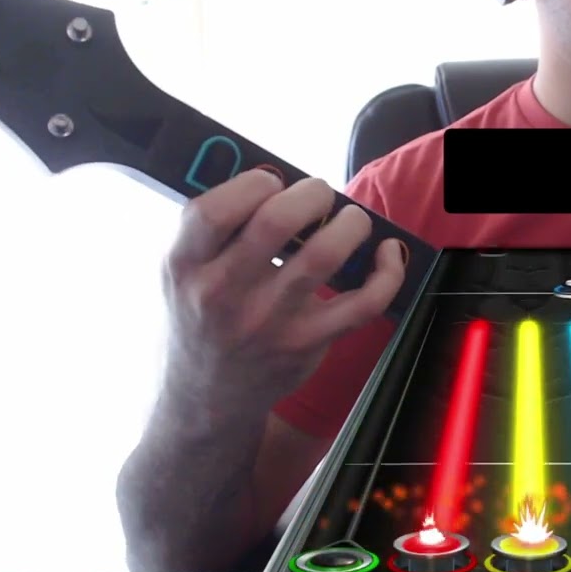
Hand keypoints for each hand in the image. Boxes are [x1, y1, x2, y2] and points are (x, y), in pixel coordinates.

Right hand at [162, 170, 406, 411]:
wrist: (206, 396)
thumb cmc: (201, 316)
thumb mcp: (182, 271)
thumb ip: (213, 227)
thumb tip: (270, 175)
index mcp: (184, 265)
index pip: (213, 210)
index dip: (253, 183)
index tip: (272, 182)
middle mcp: (223, 294)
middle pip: (277, 222)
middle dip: (311, 193)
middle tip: (318, 195)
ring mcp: (269, 322)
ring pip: (325, 254)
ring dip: (350, 223)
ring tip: (350, 219)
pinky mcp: (308, 342)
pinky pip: (364, 302)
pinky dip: (388, 272)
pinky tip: (386, 252)